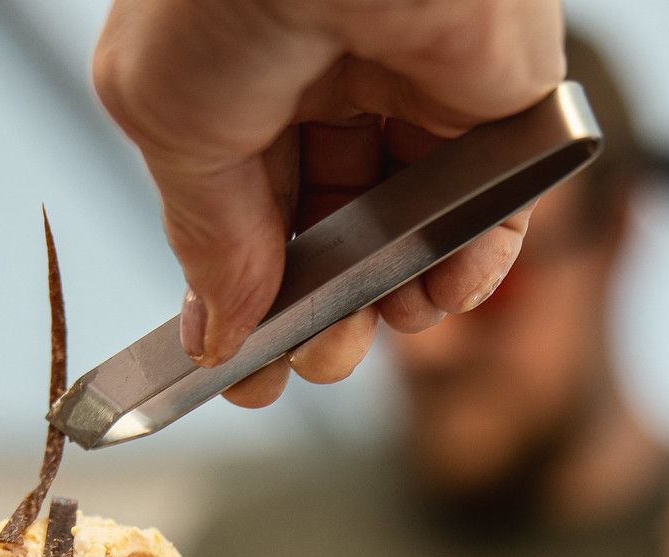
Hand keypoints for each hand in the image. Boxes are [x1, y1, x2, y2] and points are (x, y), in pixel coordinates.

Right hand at [92, 0, 563, 403]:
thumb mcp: (171, 121)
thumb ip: (202, 236)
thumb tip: (218, 331)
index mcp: (233, 69)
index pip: (240, 206)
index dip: (240, 296)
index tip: (238, 375)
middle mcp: (324, 75)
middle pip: (325, 227)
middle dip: (316, 313)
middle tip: (309, 365)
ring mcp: (413, 86)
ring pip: (407, 228)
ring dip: (388, 303)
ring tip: (363, 337)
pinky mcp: (498, 98)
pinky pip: (492, 206)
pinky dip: (468, 266)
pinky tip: (434, 296)